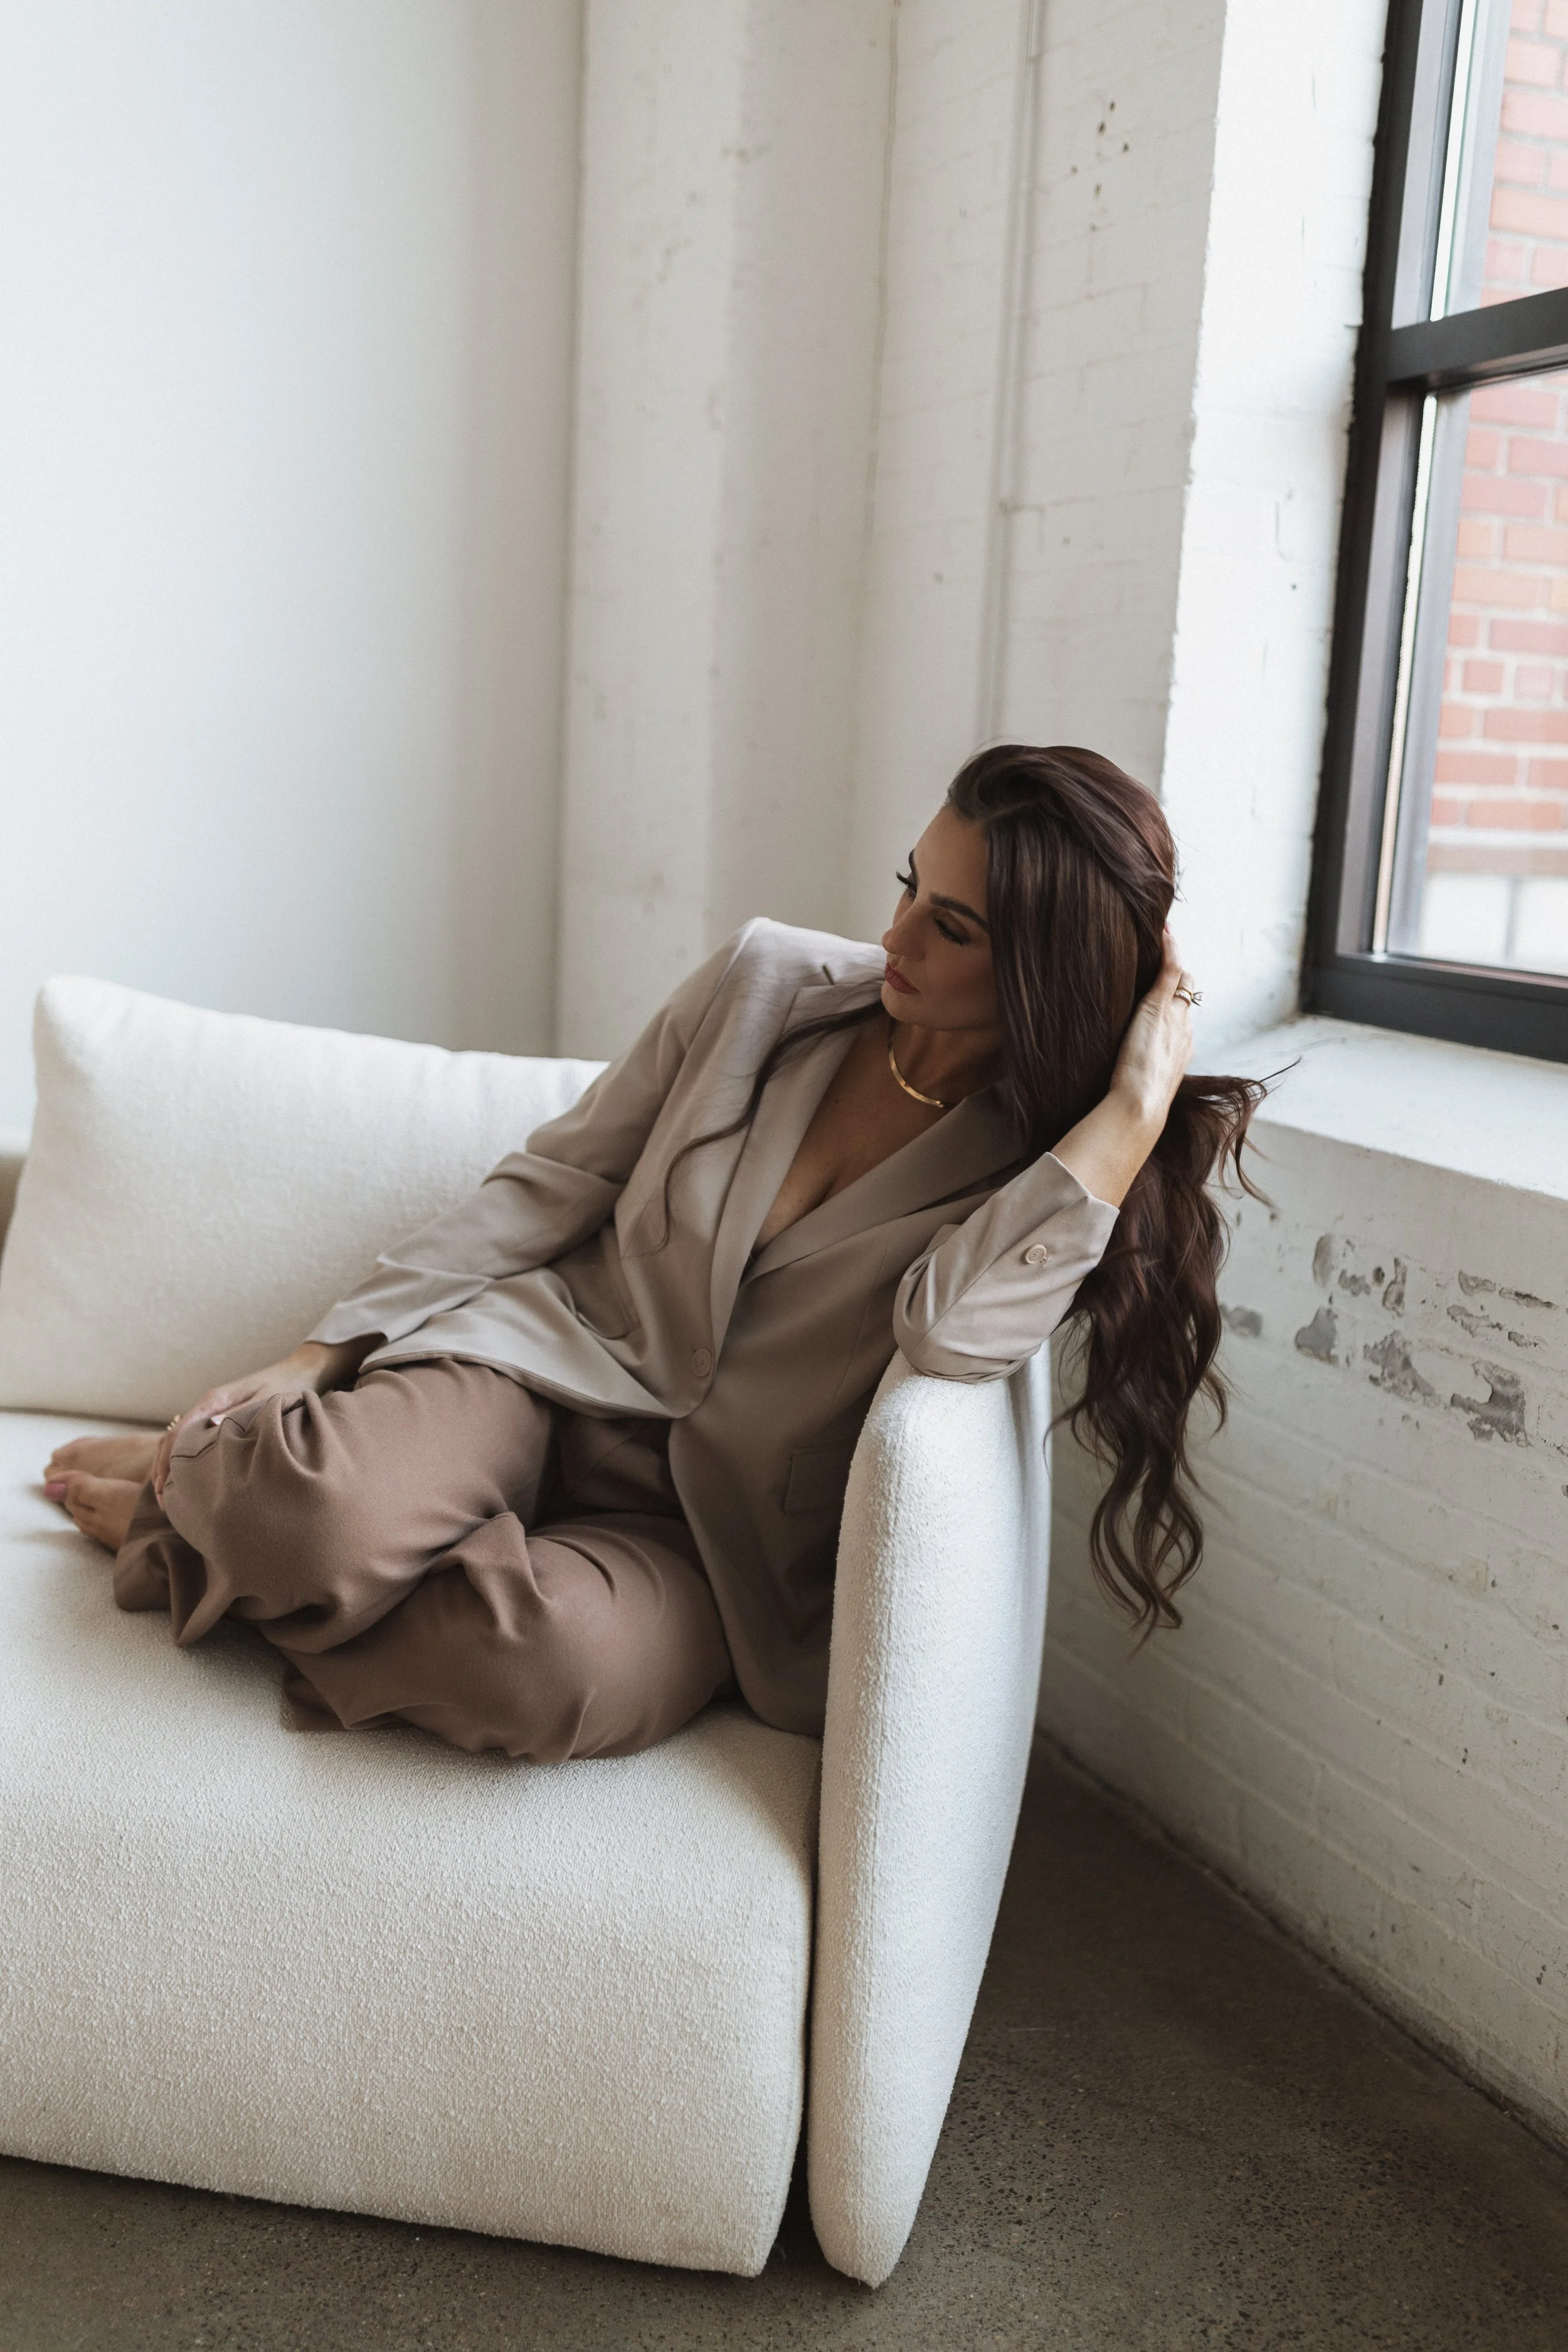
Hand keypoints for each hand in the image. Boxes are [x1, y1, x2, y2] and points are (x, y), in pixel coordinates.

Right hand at [150, 1338, 369, 1502]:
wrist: (297, 1374)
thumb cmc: (283, 1387)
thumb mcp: (267, 1400)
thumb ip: (241, 1413)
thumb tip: (214, 1426)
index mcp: (214, 1401)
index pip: (178, 1433)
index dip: (167, 1460)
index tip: (163, 1485)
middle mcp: (208, 1407)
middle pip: (171, 1439)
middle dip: (162, 1468)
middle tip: (159, 1498)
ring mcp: (211, 1415)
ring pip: (179, 1443)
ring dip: (170, 1467)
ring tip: (167, 1496)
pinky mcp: (219, 1422)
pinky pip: (194, 1443)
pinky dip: (184, 1462)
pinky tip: (186, 1482)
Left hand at [1049, 932, 1198, 1206]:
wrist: (1137, 1108)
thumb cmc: (1131, 1109)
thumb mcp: (1133, 1092)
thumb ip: (1127, 1085)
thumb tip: (1108, 1098)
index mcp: (1181, 1053)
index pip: (1183, 1021)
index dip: (1177, 1006)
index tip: (1168, 995)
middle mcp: (1184, 1033)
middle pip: (1188, 998)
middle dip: (1180, 980)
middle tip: (1166, 957)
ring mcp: (1175, 1019)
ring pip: (1183, 983)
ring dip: (1173, 959)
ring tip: (1161, 938)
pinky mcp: (1160, 1008)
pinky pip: (1172, 969)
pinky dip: (1169, 948)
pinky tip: (1162, 930)